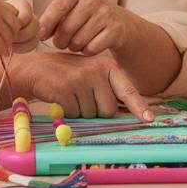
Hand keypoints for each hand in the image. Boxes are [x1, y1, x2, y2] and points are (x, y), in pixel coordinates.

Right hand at [6, 50, 153, 121]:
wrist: (36, 69)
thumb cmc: (68, 75)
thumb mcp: (92, 75)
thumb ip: (108, 89)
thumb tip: (125, 113)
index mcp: (109, 67)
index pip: (128, 90)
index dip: (139, 107)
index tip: (150, 120)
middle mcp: (98, 71)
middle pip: (108, 110)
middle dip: (97, 111)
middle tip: (83, 98)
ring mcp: (82, 78)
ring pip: (90, 114)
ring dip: (80, 111)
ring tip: (70, 94)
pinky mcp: (66, 88)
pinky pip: (74, 113)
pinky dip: (68, 111)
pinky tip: (61, 98)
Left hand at [37, 0, 138, 55]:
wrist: (123, 25)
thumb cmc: (89, 19)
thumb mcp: (72, 10)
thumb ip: (54, 17)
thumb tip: (38, 32)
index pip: (57, 7)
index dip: (46, 24)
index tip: (41, 35)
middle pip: (66, 28)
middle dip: (60, 41)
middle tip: (63, 42)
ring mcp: (106, 14)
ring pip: (78, 41)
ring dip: (74, 47)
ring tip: (78, 42)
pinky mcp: (116, 30)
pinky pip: (91, 49)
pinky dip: (87, 52)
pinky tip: (92, 45)